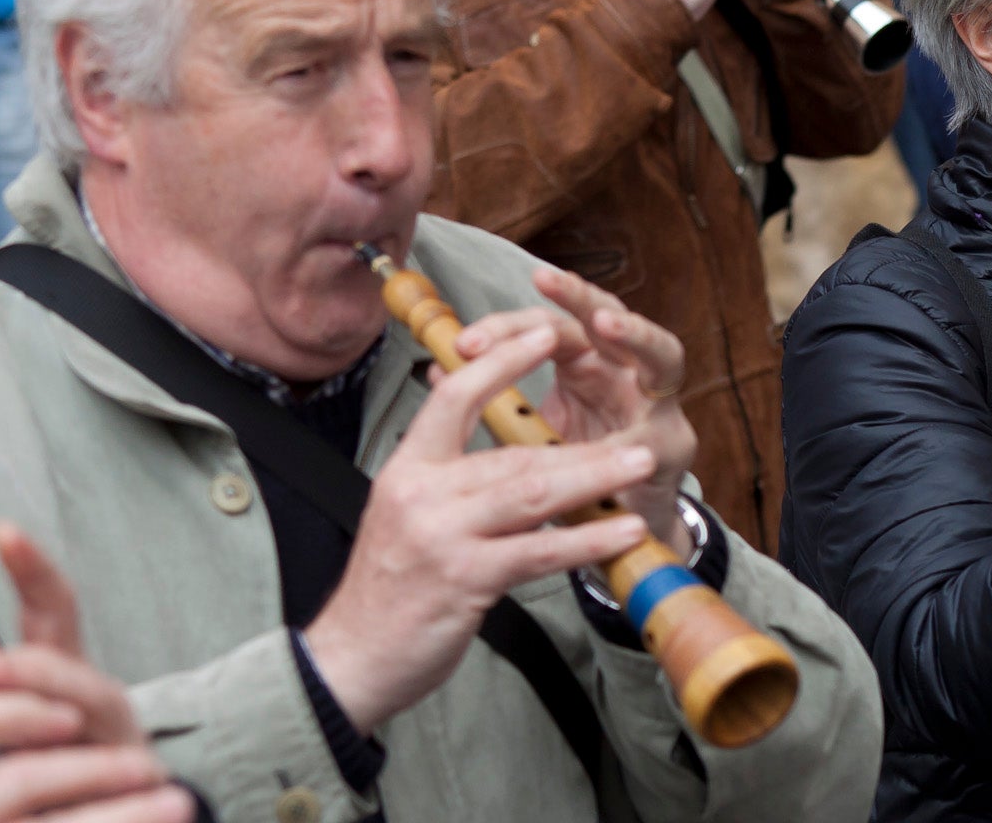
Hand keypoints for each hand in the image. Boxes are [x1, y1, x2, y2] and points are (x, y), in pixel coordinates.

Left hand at [0, 523, 189, 822]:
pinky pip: (98, 764)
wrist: (115, 809)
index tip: (2, 531)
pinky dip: (66, 762)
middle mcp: (91, 691)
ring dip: (27, 708)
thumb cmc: (43, 765)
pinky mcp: (129, 771)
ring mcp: (115, 729)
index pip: (49, 610)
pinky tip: (39, 770)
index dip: (30, 569)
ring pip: (80, 703)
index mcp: (56, 674)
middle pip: (53, 660)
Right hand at [301, 321, 660, 731]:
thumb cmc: (390, 588)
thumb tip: (492, 441)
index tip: (546, 332)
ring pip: (531, 493)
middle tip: (632, 437)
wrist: (351, 659)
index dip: (501, 361)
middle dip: (579, 446)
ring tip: (640, 467)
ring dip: (594, 478)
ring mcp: (440, 535)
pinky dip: (586, 540)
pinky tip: (623, 532)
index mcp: (407, 469)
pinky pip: (538, 551)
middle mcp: (420, 493)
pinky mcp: (463, 577)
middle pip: (512, 454)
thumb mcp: (407, 516)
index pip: (453, 397)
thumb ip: (448, 478)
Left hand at [456, 267, 700, 553]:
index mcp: (585, 363)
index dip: (508, 327)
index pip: (547, 326)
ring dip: (635, 333)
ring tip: (606, 322)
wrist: (614, 532)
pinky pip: (659, 432)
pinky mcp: (673, 447)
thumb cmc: (570, 475)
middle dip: (579, 298)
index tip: (464, 341)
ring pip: (662, 351)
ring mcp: (657, 405)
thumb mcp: (529, 433)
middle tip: (546, 280)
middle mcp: (624, 372)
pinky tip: (624, 433)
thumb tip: (437, 369)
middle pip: (607, 316)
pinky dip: (640, 434)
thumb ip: (496, 400)